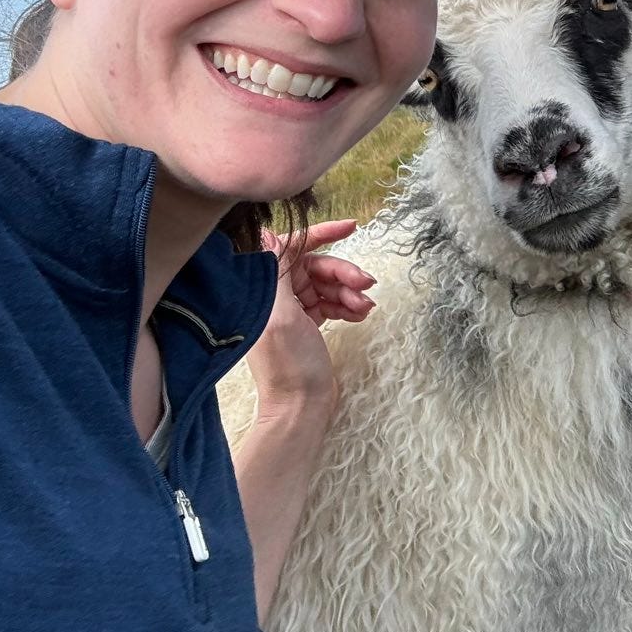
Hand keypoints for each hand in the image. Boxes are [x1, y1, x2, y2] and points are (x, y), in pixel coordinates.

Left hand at [249, 219, 373, 420]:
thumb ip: (276, 273)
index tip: (351, 227)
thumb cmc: (289, 364)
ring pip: (328, 284)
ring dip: (349, 292)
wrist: (302, 405)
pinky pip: (332, 302)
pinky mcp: (308, 322)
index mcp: (265, 289)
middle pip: (316, 266)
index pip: (292, 247)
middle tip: (367, 285)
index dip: (322, 234)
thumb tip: (266, 233)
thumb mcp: (282, 315)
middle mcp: (276, 295)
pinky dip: (347, 306)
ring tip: (365, 308)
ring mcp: (293, 309)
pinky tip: (360, 315)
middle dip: (343, 273)